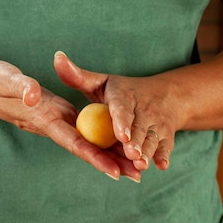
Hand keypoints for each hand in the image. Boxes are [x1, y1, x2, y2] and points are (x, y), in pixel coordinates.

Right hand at [0, 58, 140, 180]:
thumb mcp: (5, 79)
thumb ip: (20, 86)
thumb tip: (34, 94)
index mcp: (46, 120)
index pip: (74, 142)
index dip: (95, 157)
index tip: (114, 171)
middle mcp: (55, 126)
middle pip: (88, 150)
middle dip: (111, 164)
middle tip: (137, 176)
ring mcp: (59, 123)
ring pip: (89, 144)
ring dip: (112, 156)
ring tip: (137, 169)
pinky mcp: (61, 116)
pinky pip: (85, 132)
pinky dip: (103, 141)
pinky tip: (121, 146)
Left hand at [54, 51, 176, 171]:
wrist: (166, 95)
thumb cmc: (124, 92)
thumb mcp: (102, 82)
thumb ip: (78, 76)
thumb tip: (57, 58)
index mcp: (124, 96)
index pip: (122, 109)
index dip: (122, 121)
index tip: (121, 135)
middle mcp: (144, 110)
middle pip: (139, 128)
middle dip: (136, 142)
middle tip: (131, 154)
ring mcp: (157, 124)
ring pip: (152, 139)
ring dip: (148, 152)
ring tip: (141, 164)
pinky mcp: (166, 136)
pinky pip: (166, 146)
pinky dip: (164, 155)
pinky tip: (161, 165)